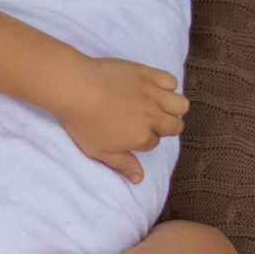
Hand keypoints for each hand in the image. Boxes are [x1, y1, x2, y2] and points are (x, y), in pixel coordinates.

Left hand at [50, 55, 187, 183]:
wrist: (73, 88)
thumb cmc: (81, 121)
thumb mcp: (97, 151)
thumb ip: (122, 164)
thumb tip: (139, 179)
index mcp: (140, 137)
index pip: (154, 142)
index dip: (143, 139)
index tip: (130, 132)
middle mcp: (151, 117)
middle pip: (175, 126)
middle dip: (165, 127)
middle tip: (148, 121)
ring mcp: (151, 95)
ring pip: (181, 105)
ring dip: (173, 108)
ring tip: (158, 107)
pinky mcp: (147, 74)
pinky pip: (171, 81)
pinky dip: (167, 85)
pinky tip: (153, 88)